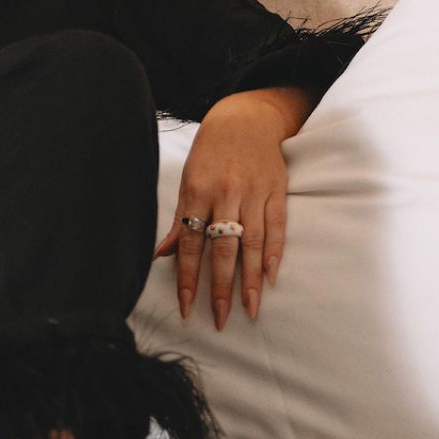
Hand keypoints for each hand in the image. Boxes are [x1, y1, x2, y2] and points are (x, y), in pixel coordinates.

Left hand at [153, 87, 305, 328]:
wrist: (245, 119)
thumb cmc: (211, 153)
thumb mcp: (189, 182)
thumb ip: (180, 221)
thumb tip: (161, 255)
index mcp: (199, 193)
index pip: (192, 244)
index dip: (189, 278)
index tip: (187, 308)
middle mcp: (227, 195)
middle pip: (224, 249)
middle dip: (221, 288)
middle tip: (221, 319)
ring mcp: (254, 194)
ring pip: (253, 243)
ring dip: (250, 280)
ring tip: (250, 309)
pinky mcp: (276, 192)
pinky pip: (277, 228)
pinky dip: (274, 254)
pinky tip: (270, 278)